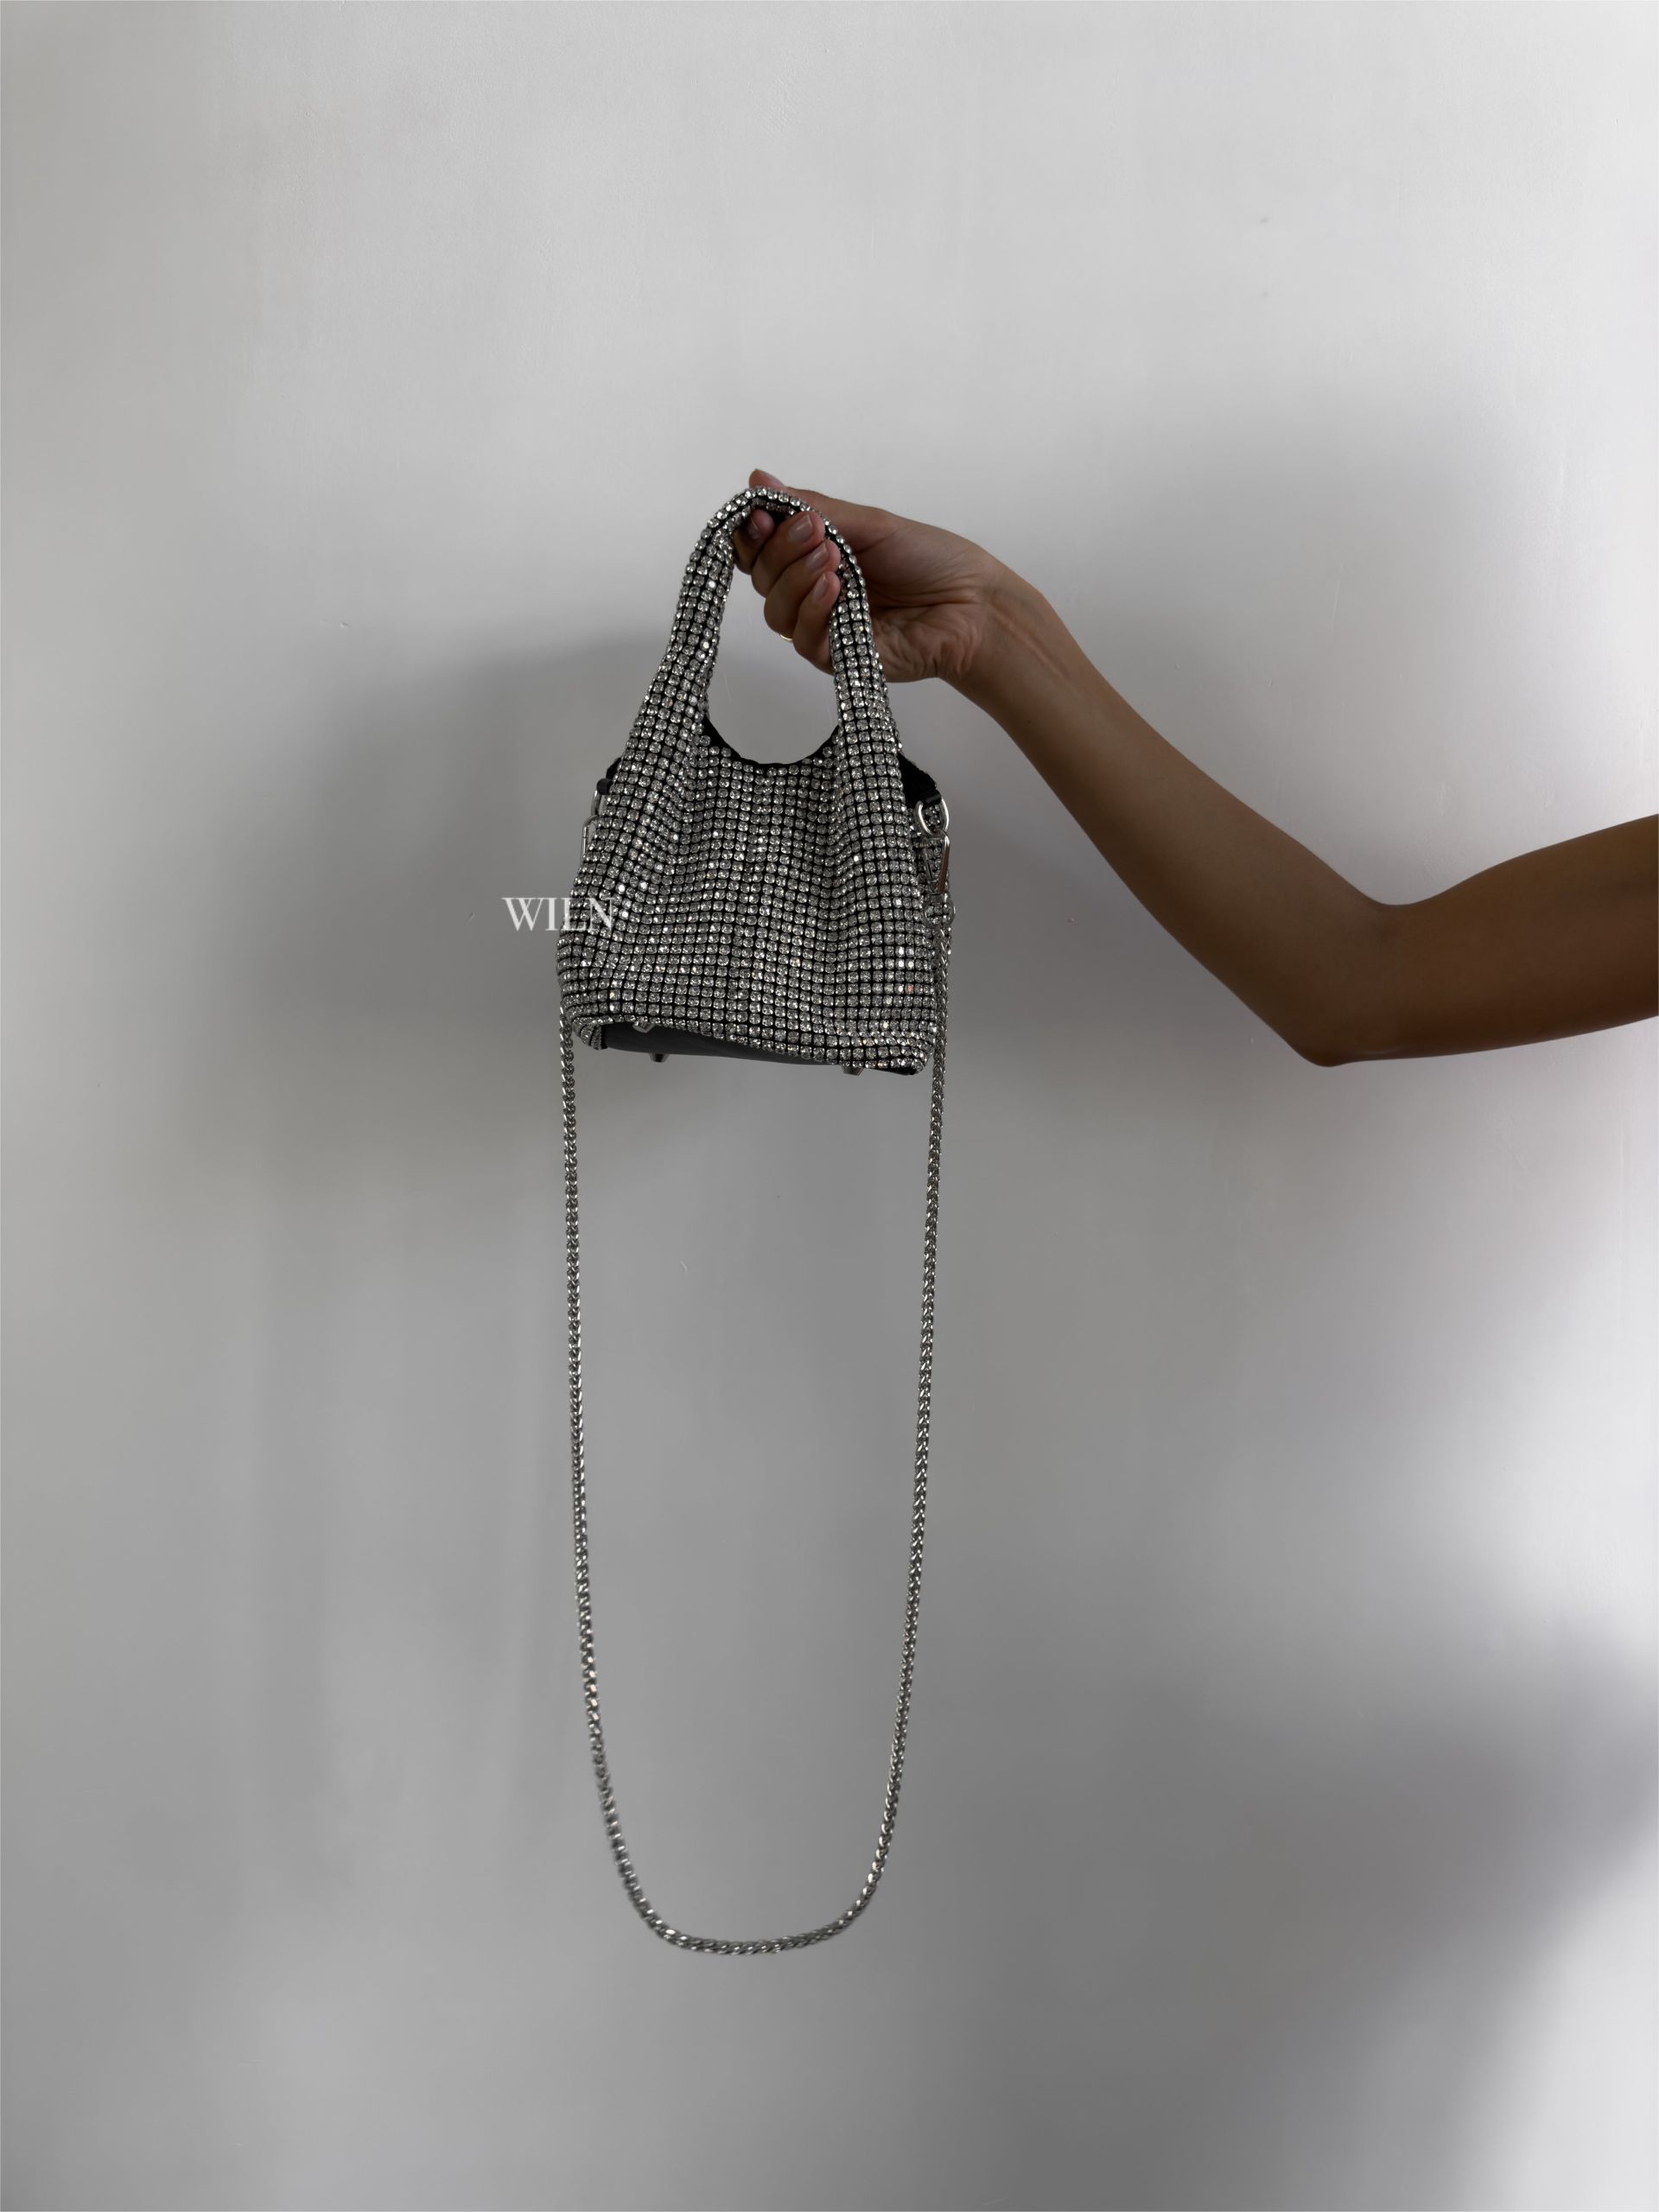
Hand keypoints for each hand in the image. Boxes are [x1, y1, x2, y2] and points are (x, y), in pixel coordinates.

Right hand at [729, 467, 1005, 687]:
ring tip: (834, 558)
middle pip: (762, 578)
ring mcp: (824, 627)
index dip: (752, 533)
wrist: (972, 604)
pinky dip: (813, 611)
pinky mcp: (838, 658)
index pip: (760, 549)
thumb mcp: (869, 523)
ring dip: (796, 580)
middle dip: (781, 549)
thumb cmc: (930, 560)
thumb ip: (811, 506)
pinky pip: (803, 639)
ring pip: (776, 611)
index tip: (761, 513)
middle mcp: (812, 592)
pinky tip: (836, 589)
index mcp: (815, 556)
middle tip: (816, 531)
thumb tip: (758, 478)